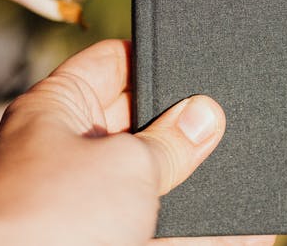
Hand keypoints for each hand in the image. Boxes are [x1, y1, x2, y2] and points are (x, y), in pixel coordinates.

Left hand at [0, 39, 273, 245]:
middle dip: (178, 123)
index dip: (156, 59)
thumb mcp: (128, 164)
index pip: (112, 62)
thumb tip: (204, 115)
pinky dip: (184, 227)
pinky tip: (231, 228)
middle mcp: (63, 149)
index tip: (202, 66)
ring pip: (144, 179)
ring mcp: (77, 198)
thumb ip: (171, 140)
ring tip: (229, 167)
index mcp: (56, 107)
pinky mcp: (93, 235)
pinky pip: (150, 226)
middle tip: (223, 122)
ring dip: (183, 177)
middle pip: (134, 122)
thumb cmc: (55, 216)